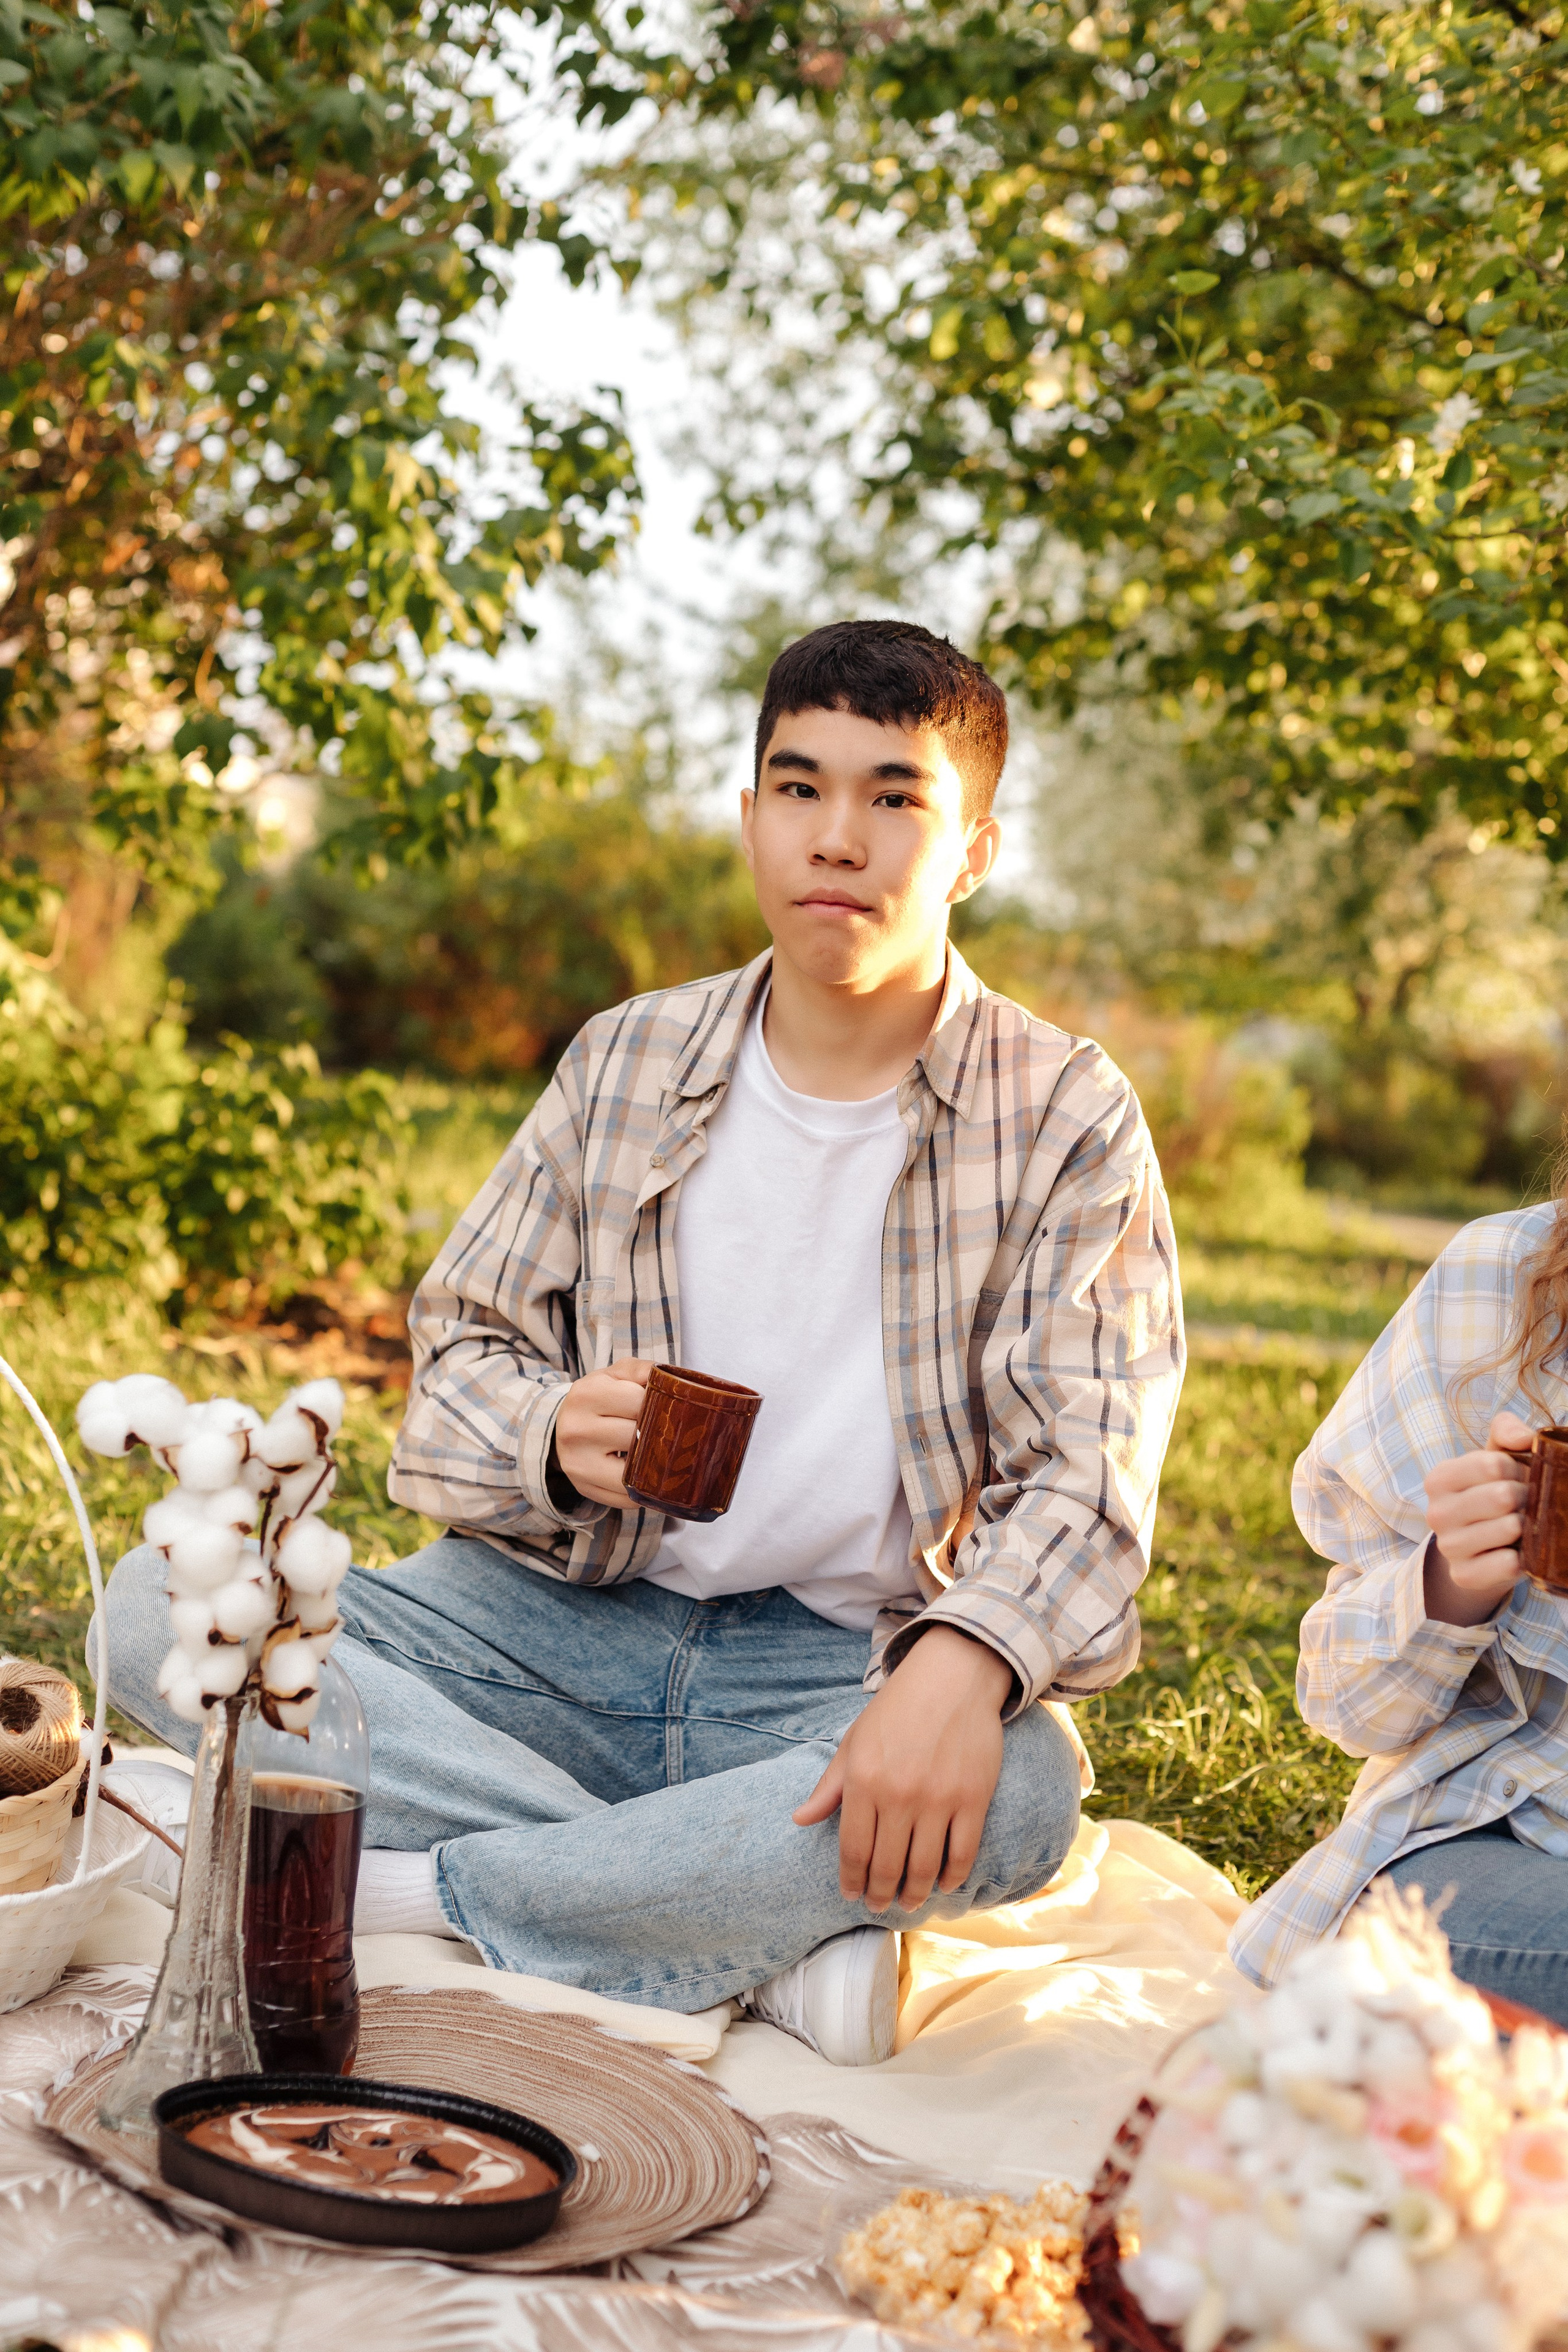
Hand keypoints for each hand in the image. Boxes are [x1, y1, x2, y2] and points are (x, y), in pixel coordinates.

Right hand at [551, 1358, 652, 1508]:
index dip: (657, 1404)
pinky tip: (641, 1474)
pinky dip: (641, 1489)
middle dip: (655, 1434)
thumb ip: (644, 1370)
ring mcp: (578, 1463)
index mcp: (585, 1394)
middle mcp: (576, 1429)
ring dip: (650, 1465)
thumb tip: (675, 1382)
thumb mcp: (617, 1374)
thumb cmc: (600, 1398)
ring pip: (633, 1471)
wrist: (566, 1425)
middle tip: (660, 1431)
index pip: (639, 1401)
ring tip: (654, 1453)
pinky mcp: (584, 1488)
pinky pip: (627, 1497)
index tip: (658, 1406)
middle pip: (637, 1436)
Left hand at [793, 1625, 1012, 1912]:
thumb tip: (800, 1819)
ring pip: (924, 1868)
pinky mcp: (973, 1798)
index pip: (853, 1850)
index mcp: (864, 1782)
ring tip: (908, 1904)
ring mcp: (939, 1799)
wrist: (950, 1678)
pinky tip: (943, 1884)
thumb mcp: (853, 1742)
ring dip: (914, 1895)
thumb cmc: (896, 1710)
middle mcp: (899, 1795)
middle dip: (879, 1893)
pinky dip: (952, 1877)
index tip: (850, 1894)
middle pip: (887, 1866)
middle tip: (877, 1905)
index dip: (851, 1880)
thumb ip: (829, 1786)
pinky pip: (963, 1853)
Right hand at [1423, 1410, 1534, 1625]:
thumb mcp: (1495, 1456)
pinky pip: (1508, 1564)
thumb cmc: (1493, 1491)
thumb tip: (1525, 1439)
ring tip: (1521, 1526)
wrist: (1481, 1547)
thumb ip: (1507, 1431)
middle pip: (1503, 1496)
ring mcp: (1448, 1546)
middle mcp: (1436, 1512)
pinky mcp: (1463, 1576)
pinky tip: (1517, 1551)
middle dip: (1526, 1497)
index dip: (1518, 1469)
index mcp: (1439, 1478)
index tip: (1517, 1478)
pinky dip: (1523, 1558)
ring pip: (1509, 1529)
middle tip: (1524, 1503)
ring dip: (1527, 1527)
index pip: (1493, 1464)